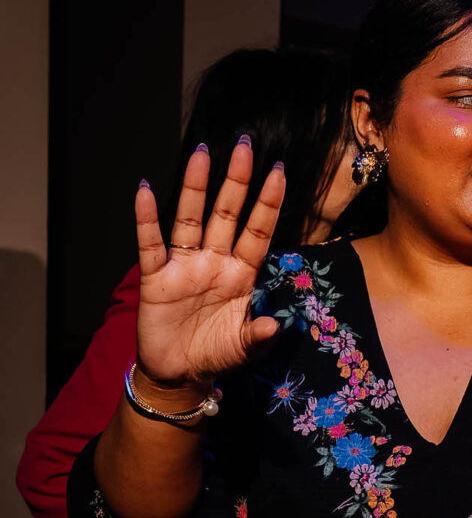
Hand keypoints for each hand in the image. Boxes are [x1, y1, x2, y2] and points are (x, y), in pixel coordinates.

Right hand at [135, 137, 283, 387]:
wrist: (179, 372)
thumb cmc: (216, 354)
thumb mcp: (244, 348)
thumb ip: (259, 335)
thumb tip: (276, 325)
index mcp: (242, 274)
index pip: (258, 231)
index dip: (268, 203)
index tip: (280, 171)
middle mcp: (215, 262)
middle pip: (227, 214)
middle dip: (236, 181)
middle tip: (245, 145)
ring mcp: (185, 265)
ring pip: (190, 218)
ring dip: (195, 187)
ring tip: (201, 153)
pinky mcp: (156, 277)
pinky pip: (150, 243)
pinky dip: (146, 219)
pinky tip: (145, 191)